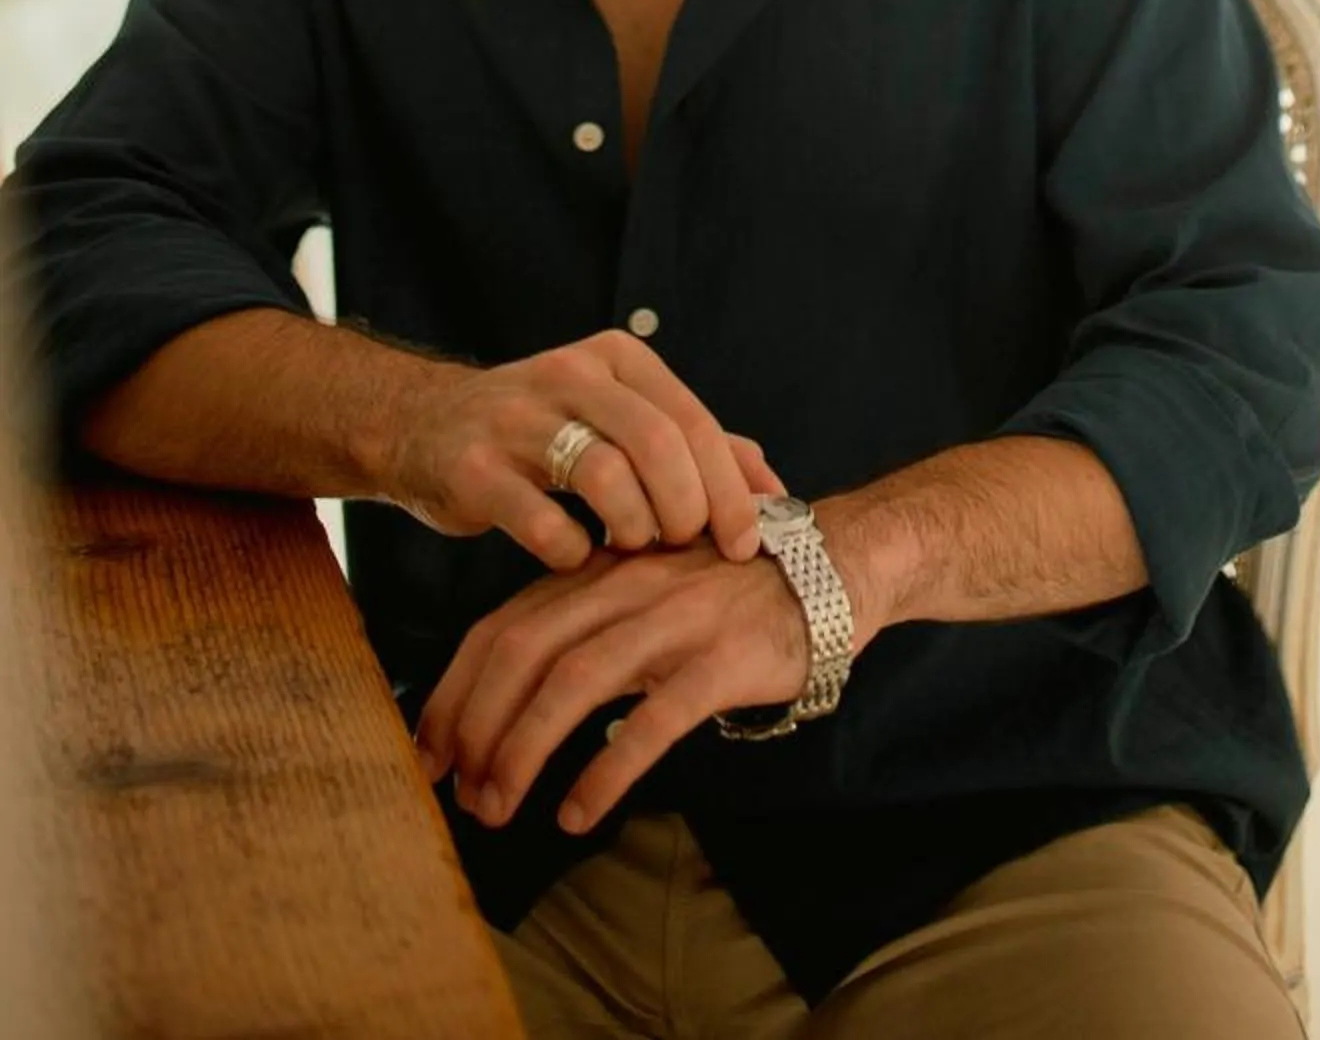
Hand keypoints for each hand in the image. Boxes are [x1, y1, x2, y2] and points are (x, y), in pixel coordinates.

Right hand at [384, 329, 784, 570]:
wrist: (424, 425)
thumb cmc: (544, 432)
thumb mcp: (620, 418)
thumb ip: (694, 447)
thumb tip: (772, 489)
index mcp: (617, 359)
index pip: (692, 419)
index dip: (728, 487)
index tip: (745, 542)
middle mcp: (570, 374)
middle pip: (656, 443)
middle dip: (686, 509)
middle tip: (685, 546)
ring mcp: (516, 418)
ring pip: (604, 475)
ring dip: (632, 527)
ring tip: (631, 546)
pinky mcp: (472, 467)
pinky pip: (539, 518)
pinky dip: (569, 550)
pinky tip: (575, 556)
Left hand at [414, 542, 813, 832]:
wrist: (834, 564)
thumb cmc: (726, 590)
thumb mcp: (644, 589)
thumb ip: (583, 626)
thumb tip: (506, 694)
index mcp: (600, 572)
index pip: (501, 626)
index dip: (454, 691)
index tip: (429, 753)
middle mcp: (628, 585)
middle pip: (524, 651)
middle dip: (477, 727)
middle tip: (459, 795)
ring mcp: (676, 618)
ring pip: (575, 682)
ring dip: (523, 751)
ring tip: (499, 809)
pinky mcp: (723, 658)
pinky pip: (653, 720)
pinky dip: (605, 771)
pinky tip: (578, 813)